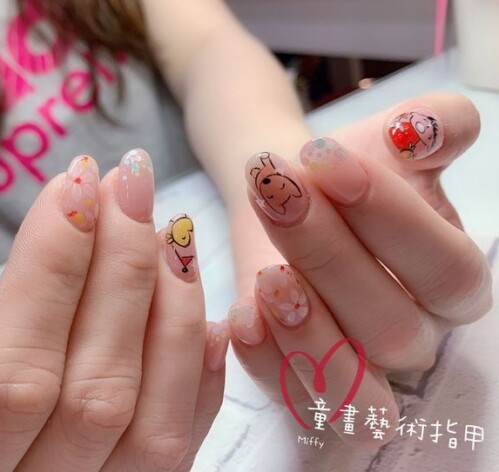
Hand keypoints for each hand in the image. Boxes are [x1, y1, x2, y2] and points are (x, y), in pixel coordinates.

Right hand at [0, 150, 226, 470]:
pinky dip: (201, 382)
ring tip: (171, 229)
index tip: (74, 187)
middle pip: (97, 396)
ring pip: (155, 429)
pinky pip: (178, 455)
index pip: (13, 382)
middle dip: (122, 273)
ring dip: (173, 315)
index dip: (50, 274)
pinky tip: (209, 316)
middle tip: (131, 185)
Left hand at [227, 95, 491, 446]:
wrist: (280, 188)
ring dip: (308, 333)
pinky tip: (241, 316)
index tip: (325, 159)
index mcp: (451, 281)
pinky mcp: (303, 380)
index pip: (448, 271)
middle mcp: (413, 333)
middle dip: (330, 258)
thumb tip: (426, 130)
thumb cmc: (339, 168)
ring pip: (355, 389)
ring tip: (269, 274)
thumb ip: (432, 124)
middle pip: (393, 330)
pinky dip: (266, 363)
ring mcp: (358, 367)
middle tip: (279, 194)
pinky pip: (295, 401)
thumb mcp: (388, 136)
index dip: (391, 218)